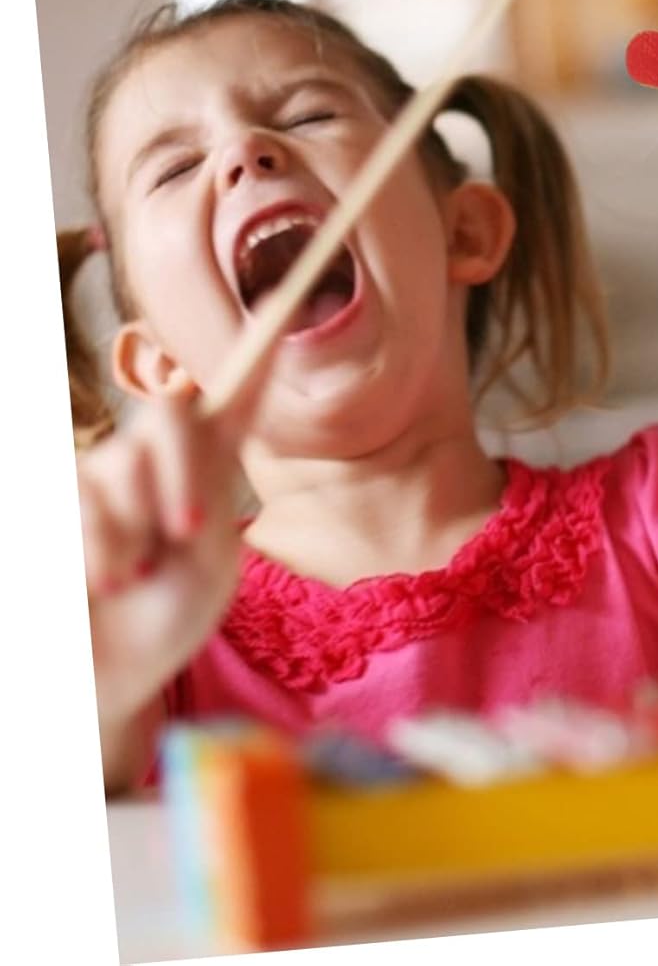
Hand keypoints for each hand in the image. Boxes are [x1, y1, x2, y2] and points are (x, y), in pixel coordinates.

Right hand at [78, 371, 267, 725]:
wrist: (111, 678)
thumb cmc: (166, 620)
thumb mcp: (210, 556)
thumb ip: (204, 478)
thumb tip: (193, 400)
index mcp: (207, 466)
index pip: (231, 397)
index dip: (256, 349)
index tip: (281, 299)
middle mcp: (152, 458)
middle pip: (170, 412)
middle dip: (183, 474)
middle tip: (188, 533)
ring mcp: (99, 476)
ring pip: (124, 462)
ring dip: (137, 533)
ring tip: (134, 577)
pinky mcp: (56, 501)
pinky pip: (81, 499)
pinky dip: (102, 548)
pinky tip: (104, 582)